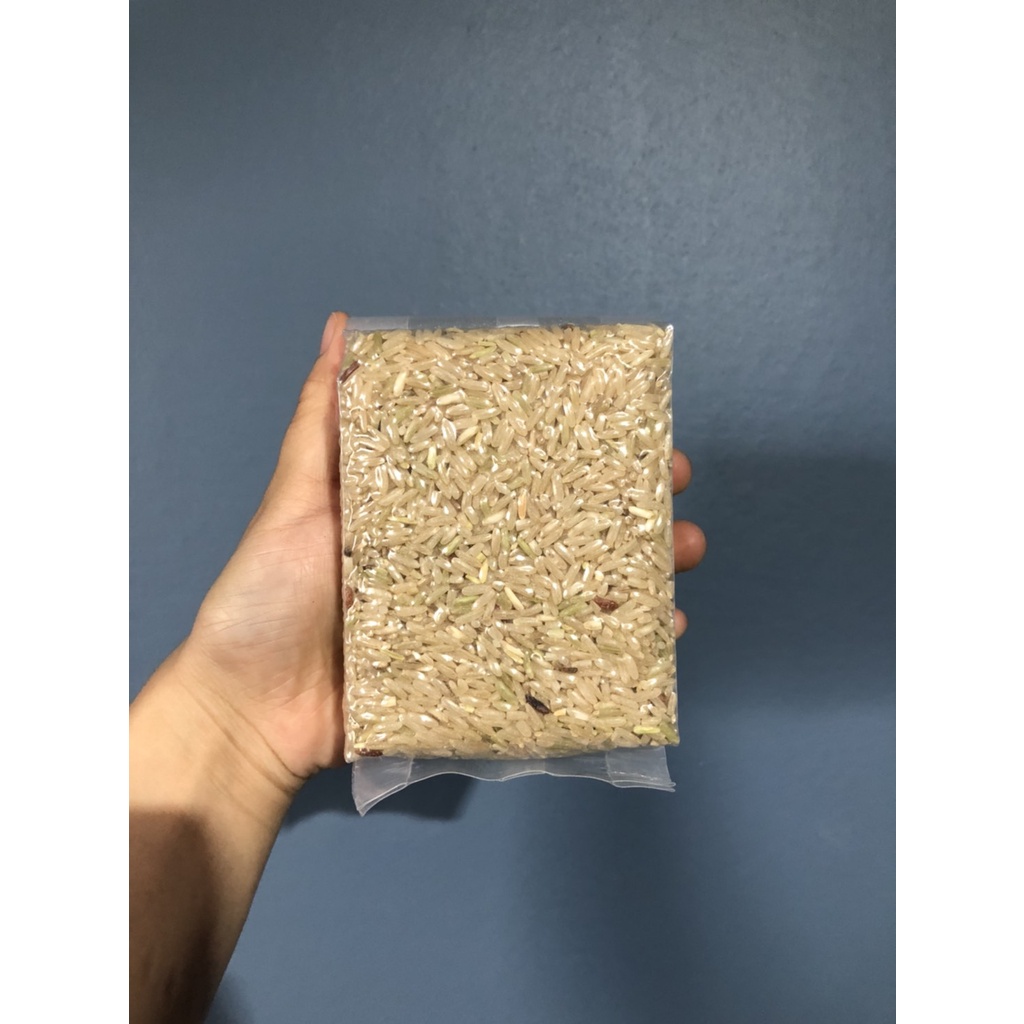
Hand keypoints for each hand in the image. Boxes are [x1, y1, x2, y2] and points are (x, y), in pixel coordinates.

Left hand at [176, 313, 706, 786]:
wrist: (247, 710)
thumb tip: (340, 322)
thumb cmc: (266, 596)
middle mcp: (467, 558)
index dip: (574, 443)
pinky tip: (658, 636)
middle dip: (626, 504)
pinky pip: (558, 660)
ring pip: (574, 587)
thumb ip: (323, 419)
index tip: (628, 424)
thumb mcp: (297, 496)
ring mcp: (481, 620)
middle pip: (560, 523)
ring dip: (637, 571)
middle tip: (672, 489)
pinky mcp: (484, 678)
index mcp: (432, 509)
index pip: (518, 465)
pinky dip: (613, 651)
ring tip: (682, 557)